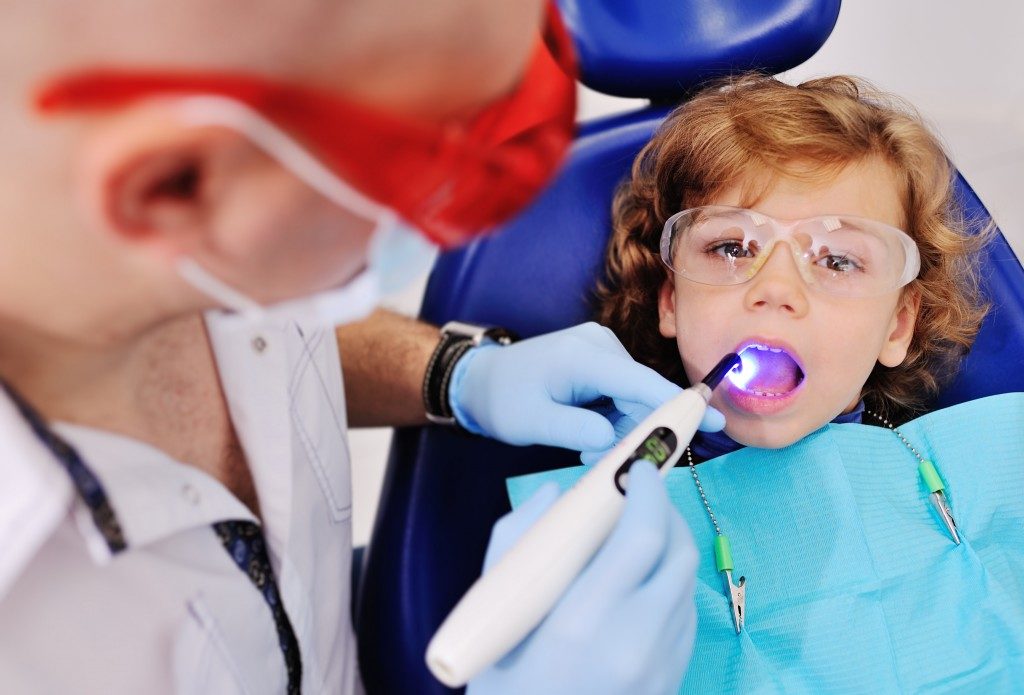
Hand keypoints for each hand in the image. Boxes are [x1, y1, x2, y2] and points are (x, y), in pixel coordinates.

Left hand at [449, 322, 722, 450]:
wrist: (482, 379)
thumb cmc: (503, 399)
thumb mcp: (532, 423)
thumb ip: (574, 430)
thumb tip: (613, 439)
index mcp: (584, 356)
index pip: (640, 383)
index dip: (677, 405)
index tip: (715, 421)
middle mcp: (601, 347)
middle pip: (641, 398)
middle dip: (630, 433)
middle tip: (593, 458)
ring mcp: (603, 352)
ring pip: (633, 403)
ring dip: (618, 431)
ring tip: (582, 447)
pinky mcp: (603, 364)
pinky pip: (623, 399)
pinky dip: (612, 422)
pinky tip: (587, 434)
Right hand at [468, 461, 697, 694]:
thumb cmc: (500, 688)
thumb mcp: (491, 616)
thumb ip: (516, 544)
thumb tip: (553, 495)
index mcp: (583, 620)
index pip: (642, 535)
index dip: (648, 492)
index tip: (638, 468)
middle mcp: (635, 640)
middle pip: (678, 553)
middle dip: (666, 511)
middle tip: (641, 493)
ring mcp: (661, 666)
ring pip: (688, 583)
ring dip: (671, 547)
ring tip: (640, 534)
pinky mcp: (673, 682)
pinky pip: (686, 617)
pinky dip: (672, 586)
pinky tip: (642, 584)